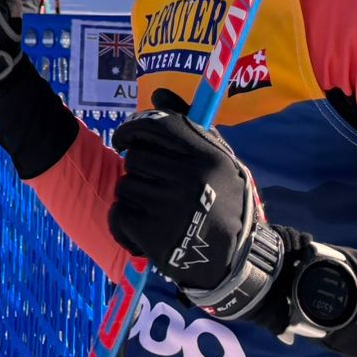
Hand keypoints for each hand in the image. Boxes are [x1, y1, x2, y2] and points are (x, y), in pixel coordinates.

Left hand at [108, 88, 263, 294]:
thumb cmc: (226, 203)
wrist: (237, 262)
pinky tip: (144, 227)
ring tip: (159, 209)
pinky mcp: (153, 236)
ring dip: (136, 196)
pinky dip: (125, 221)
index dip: (131, 130)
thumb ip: (188, 125)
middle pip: (136, 157)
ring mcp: (169, 208)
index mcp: (206, 157)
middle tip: (158, 185)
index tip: (124, 139)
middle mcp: (188, 179)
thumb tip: (157, 94)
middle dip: (141, 169)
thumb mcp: (220, 160)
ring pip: (126, 185)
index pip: (153, 127)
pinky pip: (119, 214)